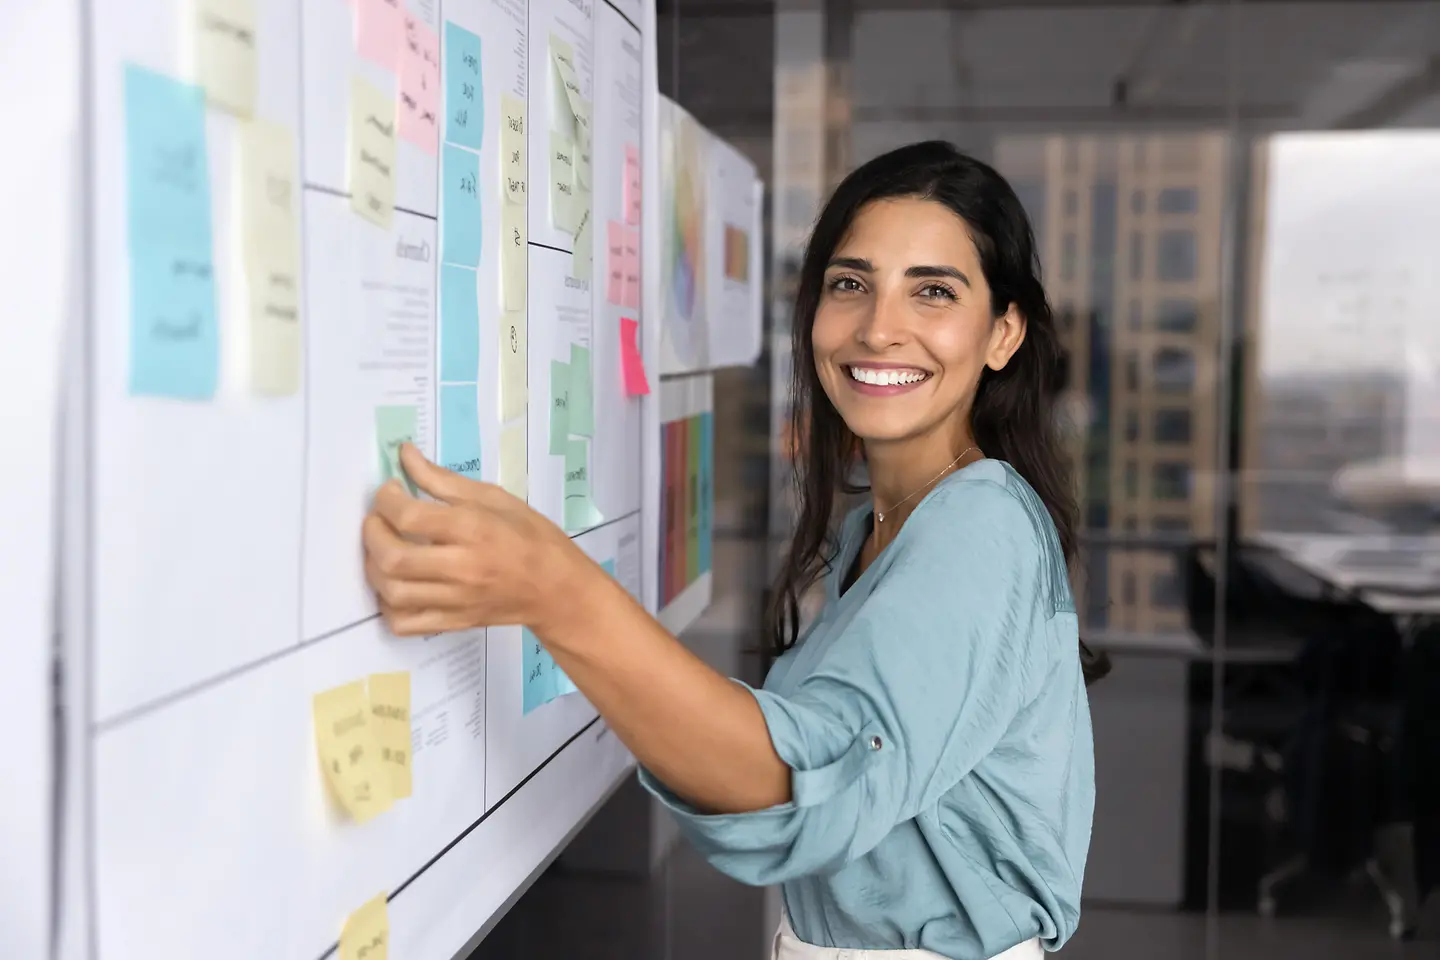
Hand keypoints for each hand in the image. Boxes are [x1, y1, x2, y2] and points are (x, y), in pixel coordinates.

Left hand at [362, 443, 584, 635]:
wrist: (557, 590)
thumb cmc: (531, 537)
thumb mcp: (494, 498)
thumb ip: (443, 480)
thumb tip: (405, 455)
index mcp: (474, 529)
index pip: (410, 516)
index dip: (386, 500)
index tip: (389, 491)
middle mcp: (461, 567)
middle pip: (393, 558)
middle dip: (372, 534)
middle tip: (377, 519)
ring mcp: (456, 600)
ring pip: (393, 592)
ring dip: (374, 567)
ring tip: (382, 549)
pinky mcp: (452, 622)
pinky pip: (404, 623)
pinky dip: (387, 605)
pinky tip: (393, 585)